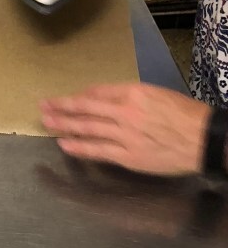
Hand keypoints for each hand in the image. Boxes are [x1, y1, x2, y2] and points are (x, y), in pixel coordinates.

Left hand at [41, 84, 210, 175]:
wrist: (204, 139)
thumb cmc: (184, 116)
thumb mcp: (157, 95)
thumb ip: (130, 96)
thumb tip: (103, 98)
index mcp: (134, 93)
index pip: (97, 92)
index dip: (78, 96)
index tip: (65, 98)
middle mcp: (125, 112)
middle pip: (85, 108)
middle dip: (62, 107)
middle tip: (44, 106)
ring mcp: (125, 135)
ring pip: (87, 128)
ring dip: (64, 125)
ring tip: (47, 122)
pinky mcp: (127, 156)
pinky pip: (97, 150)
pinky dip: (78, 147)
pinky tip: (64, 144)